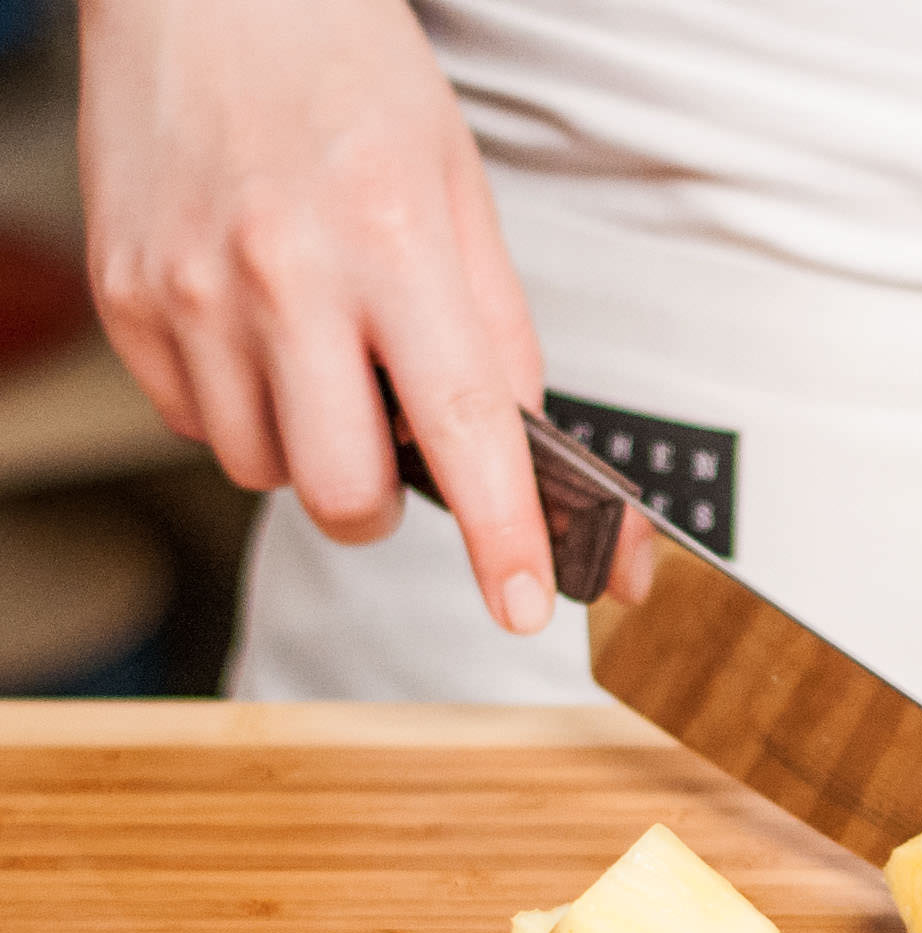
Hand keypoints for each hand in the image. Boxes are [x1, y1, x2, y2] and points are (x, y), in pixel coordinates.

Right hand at [76, 0, 653, 630]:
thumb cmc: (342, 71)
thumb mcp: (458, 187)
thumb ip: (495, 328)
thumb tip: (521, 449)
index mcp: (390, 240)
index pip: (465, 428)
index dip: (503, 535)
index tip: (527, 605)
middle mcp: (281, 273)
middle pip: (343, 492)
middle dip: (383, 501)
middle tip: (394, 441)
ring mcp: (189, 290)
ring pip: (264, 472)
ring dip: (307, 445)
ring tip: (316, 347)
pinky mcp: (126, 299)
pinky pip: (195, 424)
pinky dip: (240, 404)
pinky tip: (254, 326)